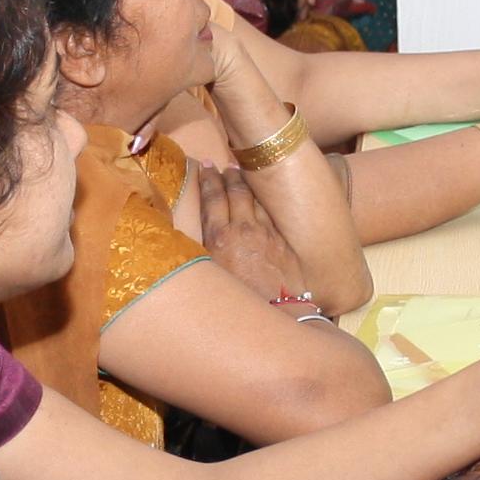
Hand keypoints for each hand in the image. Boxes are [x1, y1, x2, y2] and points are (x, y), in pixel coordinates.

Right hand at [190, 161, 311, 302]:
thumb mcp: (210, 276)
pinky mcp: (283, 240)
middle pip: (234, 191)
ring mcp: (266, 232)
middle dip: (227, 174)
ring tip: (240, 171)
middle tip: (223, 165)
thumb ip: (204, 252)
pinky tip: (262, 195)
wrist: (276, 314)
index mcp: (219, 238)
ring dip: (246, 182)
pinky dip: (265, 199)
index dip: (208, 179)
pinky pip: (272, 212)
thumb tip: (197, 236)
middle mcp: (242, 229)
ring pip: (256, 197)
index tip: (205, 166)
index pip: (212, 198)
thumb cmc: (238, 301)